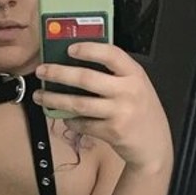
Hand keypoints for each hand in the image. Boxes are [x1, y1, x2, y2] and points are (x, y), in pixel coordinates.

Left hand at [33, 43, 172, 174]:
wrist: (154, 146)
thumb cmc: (141, 112)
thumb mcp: (137, 86)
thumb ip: (116, 74)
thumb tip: (78, 63)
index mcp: (135, 74)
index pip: (111, 54)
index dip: (89, 49)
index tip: (70, 48)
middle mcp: (128, 92)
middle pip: (87, 79)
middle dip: (59, 74)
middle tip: (42, 71)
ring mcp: (120, 113)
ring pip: (79, 104)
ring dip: (55, 99)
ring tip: (41, 96)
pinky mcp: (112, 132)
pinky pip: (83, 124)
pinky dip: (70, 120)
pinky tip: (64, 116)